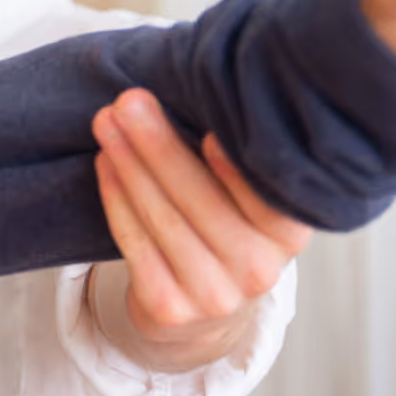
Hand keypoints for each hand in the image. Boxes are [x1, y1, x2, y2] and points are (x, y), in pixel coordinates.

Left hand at [89, 89, 312, 372]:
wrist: (202, 309)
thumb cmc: (223, 225)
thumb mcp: (247, 197)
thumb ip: (237, 154)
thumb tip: (208, 86)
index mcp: (289, 234)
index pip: (266, 195)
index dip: (234, 166)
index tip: (205, 126)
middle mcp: (261, 270)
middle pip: (201, 200)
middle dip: (158, 145)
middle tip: (128, 100)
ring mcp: (215, 295)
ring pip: (162, 218)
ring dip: (128, 163)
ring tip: (106, 122)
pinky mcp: (170, 308)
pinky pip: (135, 243)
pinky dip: (116, 198)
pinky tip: (105, 164)